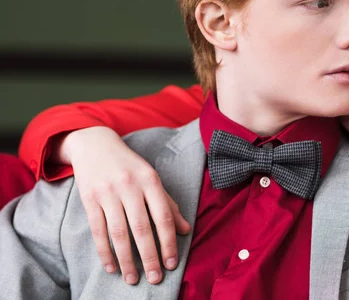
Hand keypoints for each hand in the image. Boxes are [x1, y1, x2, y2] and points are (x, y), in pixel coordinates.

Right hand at [59, 127, 191, 284]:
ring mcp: (108, 193)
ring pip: (119, 233)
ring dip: (127, 260)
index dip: (169, 242)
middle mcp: (129, 186)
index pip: (163, 216)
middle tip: (156, 278)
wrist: (95, 144)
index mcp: (150, 180)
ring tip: (133, 279)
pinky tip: (112, 267)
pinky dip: (105, 252)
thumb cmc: (129, 166)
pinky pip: (98, 231)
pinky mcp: (89, 199)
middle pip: (142, 228)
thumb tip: (184, 229)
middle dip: (150, 256)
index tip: (172, 263)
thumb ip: (168, 203)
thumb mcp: (151, 178)